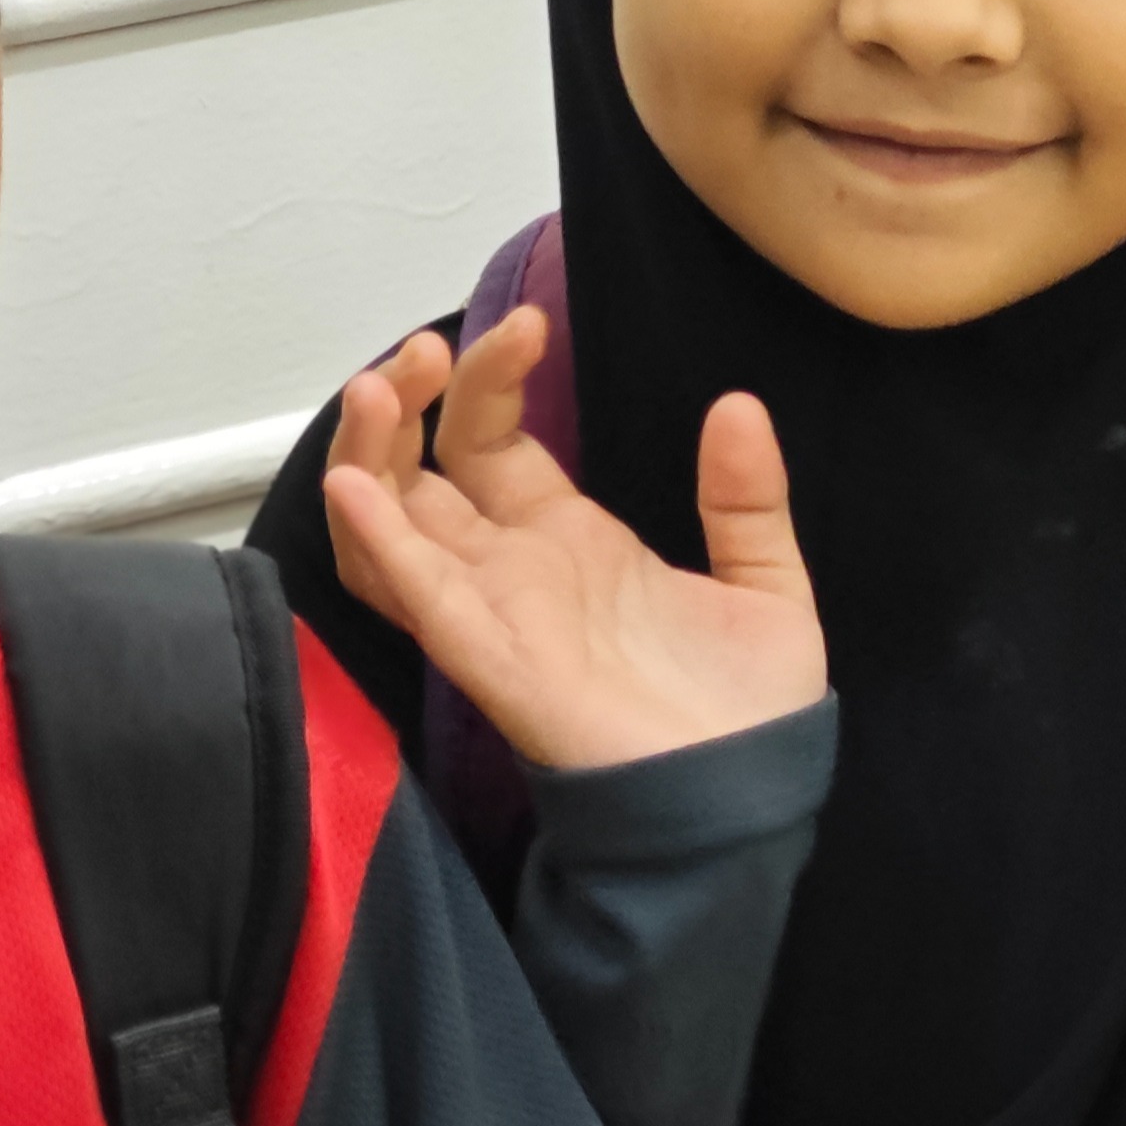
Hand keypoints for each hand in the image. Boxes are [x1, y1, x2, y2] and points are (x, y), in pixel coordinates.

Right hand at [321, 310, 827, 767]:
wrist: (753, 804)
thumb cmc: (749, 713)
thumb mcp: (766, 581)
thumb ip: (744, 496)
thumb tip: (735, 405)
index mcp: (568, 542)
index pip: (493, 442)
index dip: (490, 380)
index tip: (529, 321)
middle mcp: (514, 572)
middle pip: (422, 474)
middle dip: (407, 401)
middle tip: (428, 348)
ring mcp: (496, 615)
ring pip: (392, 528)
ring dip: (373, 456)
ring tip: (381, 387)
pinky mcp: (497, 662)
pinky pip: (420, 598)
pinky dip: (382, 540)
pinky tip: (359, 482)